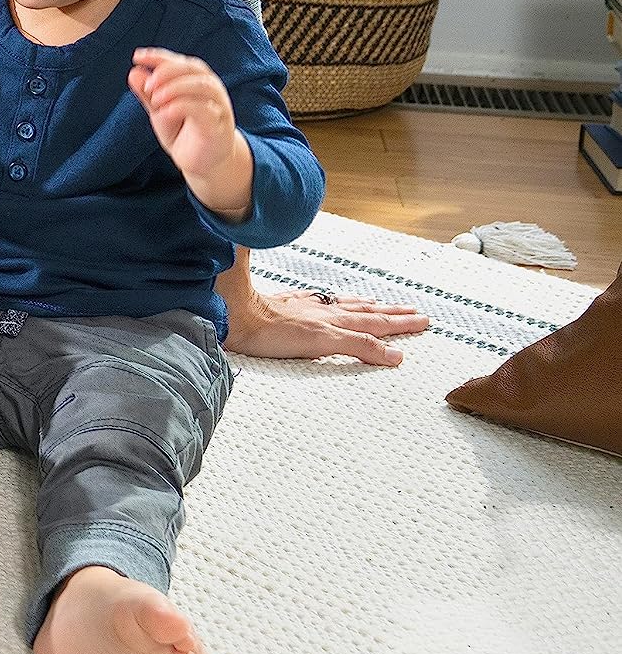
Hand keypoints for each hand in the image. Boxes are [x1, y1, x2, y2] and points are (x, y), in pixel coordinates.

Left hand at [130, 47, 251, 218]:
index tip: (137, 56)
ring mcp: (218, 107)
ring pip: (201, 86)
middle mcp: (210, 89)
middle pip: (192, 68)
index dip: (159, 56)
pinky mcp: (218, 127)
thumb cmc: (183, 132)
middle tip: (148, 86)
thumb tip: (134, 72)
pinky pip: (205, 111)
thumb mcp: (160, 110)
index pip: (179, 61)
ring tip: (155, 99)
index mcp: (196, 80)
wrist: (202, 163)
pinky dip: (183, 107)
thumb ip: (148, 94)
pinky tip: (165, 112)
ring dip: (175, 88)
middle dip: (167, 72)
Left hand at [224, 286, 429, 365]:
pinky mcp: (285, 307)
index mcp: (331, 320)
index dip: (399, 324)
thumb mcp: (319, 342)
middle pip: (364, 312)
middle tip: (415, 313)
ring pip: (343, 305)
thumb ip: (356, 346)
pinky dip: (333, 301)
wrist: (231, 314)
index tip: (421, 320)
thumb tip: (393, 354)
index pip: (374, 322)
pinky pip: (318, 301)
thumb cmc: (266, 331)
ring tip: (383, 304)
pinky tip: (330, 299)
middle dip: (391, 314)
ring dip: (367, 306)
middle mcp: (321, 312)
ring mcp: (303, 308)